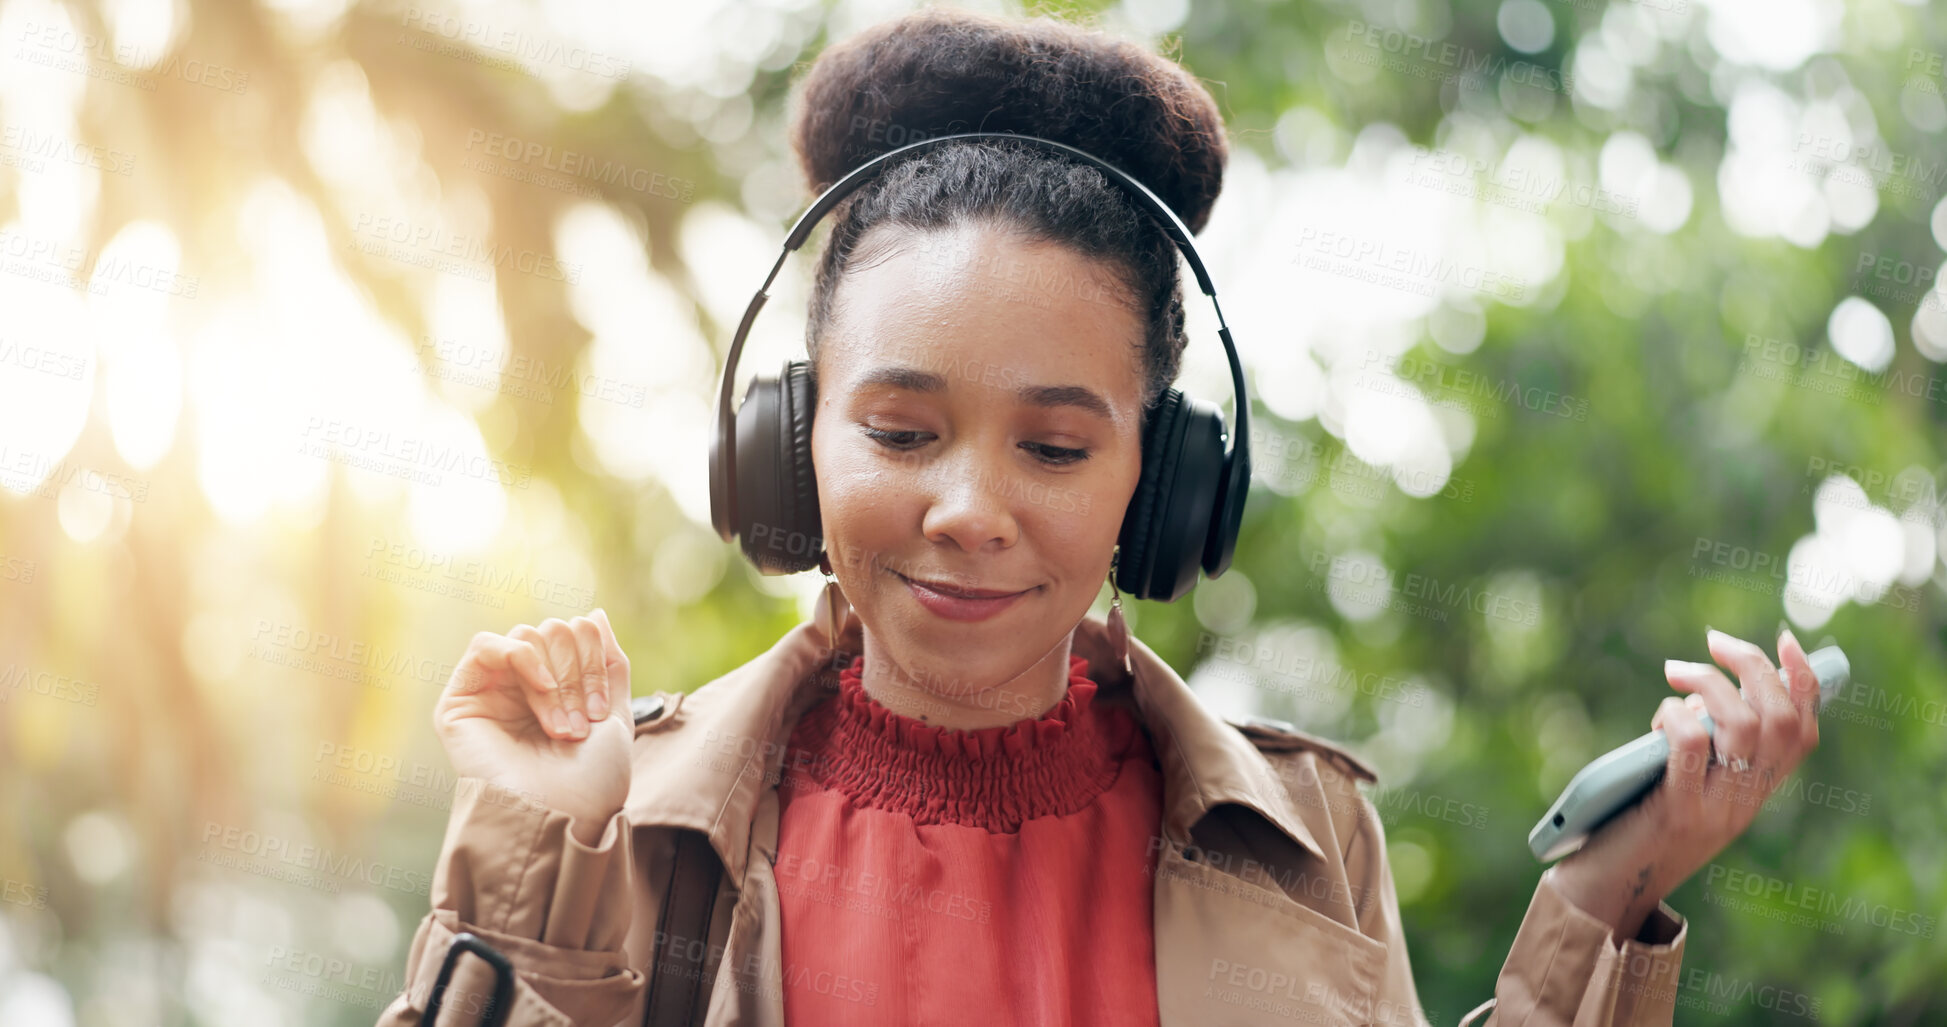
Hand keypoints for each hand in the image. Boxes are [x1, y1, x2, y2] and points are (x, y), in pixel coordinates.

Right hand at [434, 609, 632, 844]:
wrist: (561, 818)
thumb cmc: (590, 781)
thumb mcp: (615, 715)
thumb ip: (608, 663)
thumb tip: (596, 614)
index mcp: (557, 691)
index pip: (576, 634)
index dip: (595, 661)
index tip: (600, 710)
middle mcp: (522, 689)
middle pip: (552, 631)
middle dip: (576, 673)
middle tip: (579, 723)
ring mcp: (491, 693)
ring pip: (526, 636)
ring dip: (555, 677)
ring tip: (560, 726)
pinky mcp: (460, 702)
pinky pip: (485, 645)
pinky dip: (520, 656)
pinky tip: (541, 688)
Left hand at [1549, 626, 1822, 940]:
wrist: (1606, 889)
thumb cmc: (1634, 824)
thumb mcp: (1682, 780)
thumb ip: (1702, 743)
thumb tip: (1702, 690)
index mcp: (1754, 792)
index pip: (1803, 733)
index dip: (1803, 682)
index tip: (1785, 641)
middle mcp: (1746, 801)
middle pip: (1780, 719)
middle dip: (1754, 666)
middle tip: (1715, 642)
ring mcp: (1716, 808)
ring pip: (1744, 725)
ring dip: (1710, 684)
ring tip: (1677, 672)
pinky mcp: (1676, 812)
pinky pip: (1690, 746)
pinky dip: (1676, 716)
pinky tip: (1658, 717)